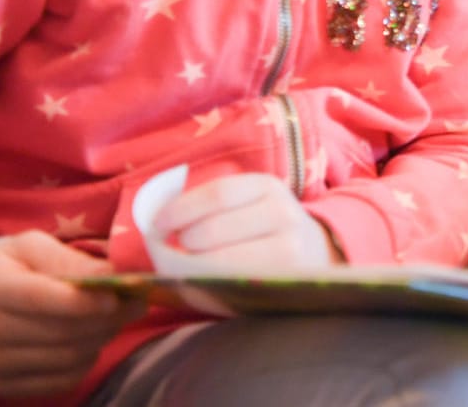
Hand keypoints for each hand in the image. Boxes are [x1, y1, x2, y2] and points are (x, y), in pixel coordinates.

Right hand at [0, 231, 143, 399]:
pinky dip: (87, 361)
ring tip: (117, 318)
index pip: (42, 299)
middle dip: (109, 318)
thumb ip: (68, 259)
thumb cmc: (8, 269)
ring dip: (103, 338)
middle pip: (62, 332)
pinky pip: (62, 380)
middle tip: (136, 303)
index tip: (118, 294)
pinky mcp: (7, 385)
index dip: (85, 300)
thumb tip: (111, 274)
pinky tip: (91, 341)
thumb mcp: (30, 248)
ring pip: (68, 357)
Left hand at [151, 174, 340, 270]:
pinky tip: (199, 279)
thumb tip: (155, 221)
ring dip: (189, 266)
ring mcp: (288, 249)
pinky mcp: (282, 279)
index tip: (156, 225)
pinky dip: (205, 282)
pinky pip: (229, 282)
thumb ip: (206, 207)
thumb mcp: (243, 205)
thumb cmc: (260, 230)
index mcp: (267, 186)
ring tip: (183, 266)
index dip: (179, 210)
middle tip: (167, 252)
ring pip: (217, 260)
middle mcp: (283, 214)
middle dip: (181, 244)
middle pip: (212, 230)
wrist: (312, 254)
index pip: (216, 195)